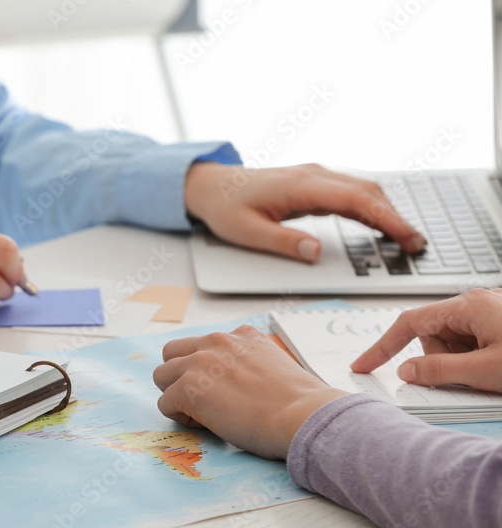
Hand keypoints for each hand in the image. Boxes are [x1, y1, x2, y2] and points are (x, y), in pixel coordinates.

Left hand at [153, 325, 346, 459]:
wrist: (302, 415)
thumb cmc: (298, 403)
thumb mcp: (276, 365)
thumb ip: (251, 364)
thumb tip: (240, 383)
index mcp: (241, 335)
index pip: (206, 345)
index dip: (209, 370)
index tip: (226, 390)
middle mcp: (217, 342)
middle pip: (173, 352)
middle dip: (180, 375)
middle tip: (202, 400)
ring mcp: (199, 363)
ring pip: (161, 375)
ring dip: (176, 395)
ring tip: (202, 414)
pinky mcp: (188, 388)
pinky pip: (164, 403)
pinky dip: (179, 416)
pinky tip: (204, 424)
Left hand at [184, 162, 425, 262]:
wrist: (211, 186)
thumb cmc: (226, 207)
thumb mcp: (247, 232)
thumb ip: (283, 243)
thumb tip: (315, 252)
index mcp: (300, 186)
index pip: (356, 200)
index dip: (386, 219)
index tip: (407, 237)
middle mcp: (313, 175)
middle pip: (367, 191)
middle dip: (395, 217)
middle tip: (416, 244)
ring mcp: (315, 176)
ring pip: (362, 188)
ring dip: (386, 210)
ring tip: (405, 237)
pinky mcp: (313, 183)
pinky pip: (350, 191)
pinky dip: (370, 206)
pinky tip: (380, 223)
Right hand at [351, 289, 501, 392]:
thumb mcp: (485, 370)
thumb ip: (441, 371)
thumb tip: (407, 371)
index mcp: (469, 305)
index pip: (409, 323)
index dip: (383, 346)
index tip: (364, 365)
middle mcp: (478, 302)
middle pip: (434, 335)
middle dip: (441, 359)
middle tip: (470, 375)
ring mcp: (492, 311)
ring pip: (454, 341)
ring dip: (463, 360)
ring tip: (492, 370)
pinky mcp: (501, 323)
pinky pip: (473, 341)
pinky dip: (476, 358)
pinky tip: (497, 364)